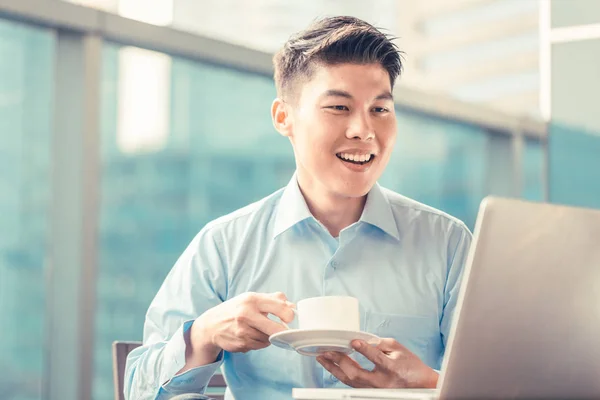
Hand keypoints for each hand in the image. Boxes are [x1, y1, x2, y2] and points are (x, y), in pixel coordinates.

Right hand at [185, 292, 294, 367]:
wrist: (211, 325)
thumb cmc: (235, 309)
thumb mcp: (251, 298)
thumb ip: (273, 299)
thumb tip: (293, 306)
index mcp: (251, 300)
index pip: (279, 307)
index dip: (289, 314)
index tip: (289, 317)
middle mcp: (246, 315)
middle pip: (276, 329)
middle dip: (282, 331)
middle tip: (282, 329)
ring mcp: (243, 331)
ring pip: (269, 339)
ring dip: (269, 336)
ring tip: (259, 330)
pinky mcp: (241, 344)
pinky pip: (259, 346)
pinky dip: (259, 342)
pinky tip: (250, 336)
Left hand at [317, 338, 438, 388]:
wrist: (419, 384)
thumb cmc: (410, 365)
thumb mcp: (398, 348)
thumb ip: (380, 343)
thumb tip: (363, 340)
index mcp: (391, 368)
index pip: (375, 358)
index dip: (363, 349)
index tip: (353, 341)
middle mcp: (381, 381)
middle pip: (356, 373)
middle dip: (339, 361)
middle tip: (327, 351)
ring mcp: (375, 389)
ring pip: (350, 381)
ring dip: (334, 369)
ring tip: (323, 359)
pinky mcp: (371, 391)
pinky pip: (352, 384)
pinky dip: (341, 375)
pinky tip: (333, 368)